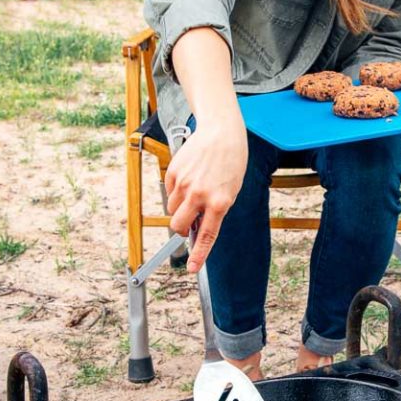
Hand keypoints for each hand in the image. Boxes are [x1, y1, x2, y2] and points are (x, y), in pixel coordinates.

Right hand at [165, 117, 247, 272]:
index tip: (192, 268)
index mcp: (219, 202)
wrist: (221, 133)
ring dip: (180, 207)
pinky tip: (190, 177)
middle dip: (181, 229)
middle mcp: (200, 195)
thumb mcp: (230, 190)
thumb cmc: (231, 162)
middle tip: (187, 225)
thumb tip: (198, 226)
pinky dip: (176, 190)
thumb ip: (215, 210)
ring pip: (172, 209)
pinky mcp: (174, 172)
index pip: (206, 235)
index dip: (198, 255)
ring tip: (194, 191)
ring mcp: (184, 183)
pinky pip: (169, 191)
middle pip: (178, 225)